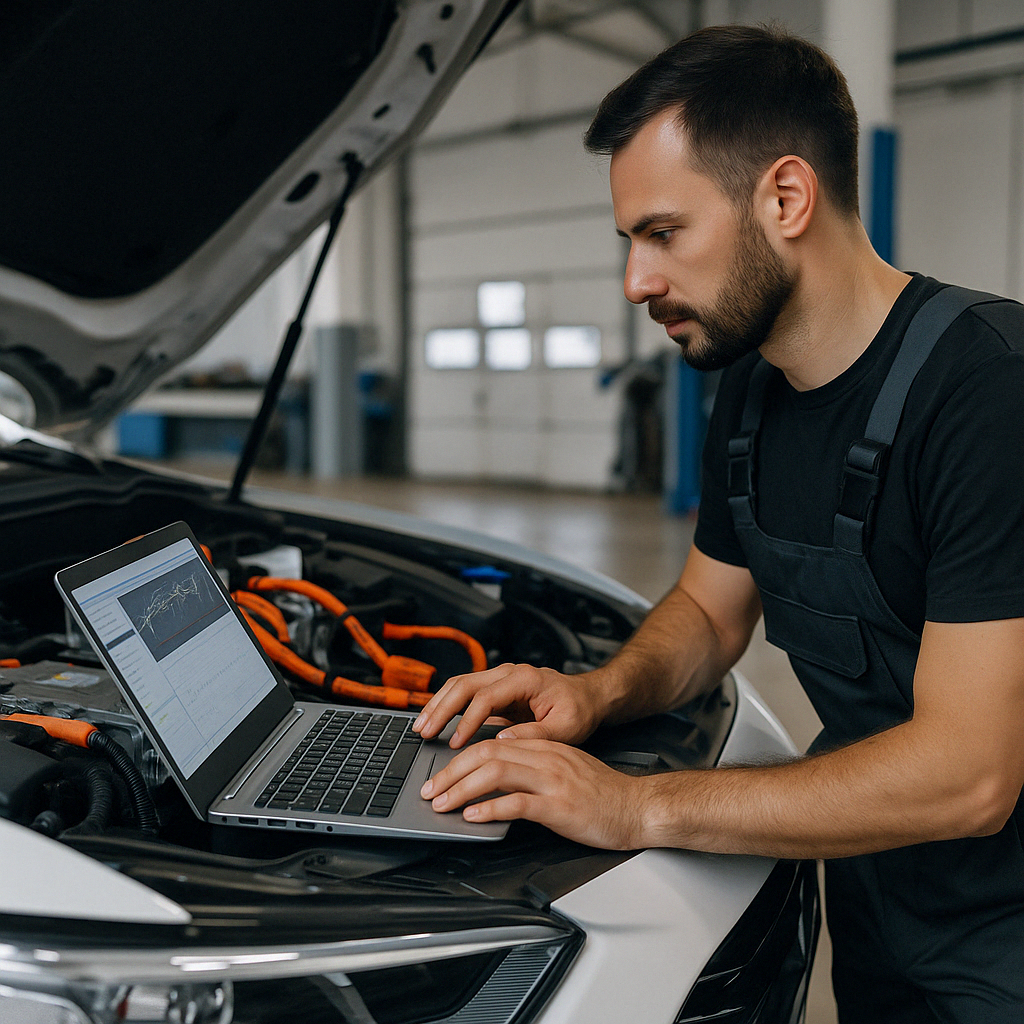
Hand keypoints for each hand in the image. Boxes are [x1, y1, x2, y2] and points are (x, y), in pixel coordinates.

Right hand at [413, 663, 609, 748]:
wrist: (588, 697)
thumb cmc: (579, 710)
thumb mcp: (565, 728)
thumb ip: (534, 735)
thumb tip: (502, 742)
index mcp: (526, 679)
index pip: (487, 697)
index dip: (467, 720)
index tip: (456, 743)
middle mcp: (509, 673)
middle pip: (465, 684)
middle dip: (441, 708)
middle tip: (424, 731)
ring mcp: (501, 679)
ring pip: (460, 685)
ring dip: (438, 704)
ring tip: (421, 726)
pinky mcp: (496, 689)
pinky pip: (465, 693)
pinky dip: (446, 705)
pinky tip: (435, 720)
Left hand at [421, 737, 646, 848]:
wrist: (638, 807)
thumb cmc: (603, 795)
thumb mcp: (564, 770)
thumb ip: (531, 769)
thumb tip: (494, 780)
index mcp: (544, 747)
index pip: (491, 742)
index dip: (459, 757)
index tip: (440, 775)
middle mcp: (545, 757)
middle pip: (486, 752)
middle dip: (451, 771)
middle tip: (430, 790)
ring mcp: (552, 780)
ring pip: (496, 772)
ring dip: (462, 788)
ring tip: (442, 804)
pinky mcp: (560, 806)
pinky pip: (517, 802)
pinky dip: (490, 808)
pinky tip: (474, 817)